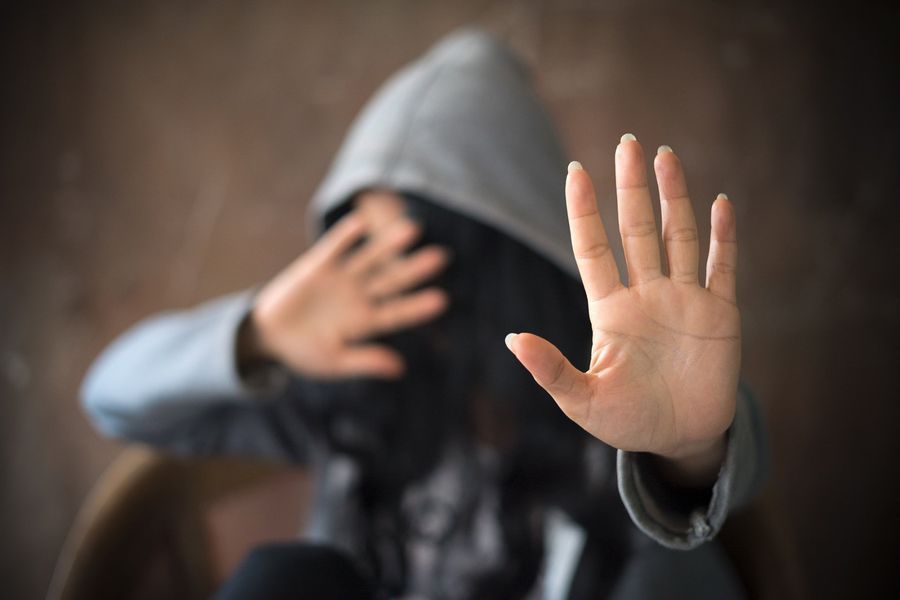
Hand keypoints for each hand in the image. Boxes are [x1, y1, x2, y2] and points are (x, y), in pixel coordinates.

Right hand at [242, 208, 449, 378]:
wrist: (269, 337)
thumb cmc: (305, 353)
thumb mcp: (334, 362)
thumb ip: (365, 361)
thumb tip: (399, 368)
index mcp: (365, 322)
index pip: (397, 312)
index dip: (417, 307)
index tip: (441, 300)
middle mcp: (358, 297)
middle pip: (391, 281)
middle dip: (413, 270)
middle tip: (441, 257)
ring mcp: (340, 280)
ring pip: (369, 259)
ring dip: (388, 245)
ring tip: (411, 230)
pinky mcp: (317, 267)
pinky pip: (334, 248)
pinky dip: (346, 236)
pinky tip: (361, 222)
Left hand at [506, 135, 739, 483]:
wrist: (679, 439)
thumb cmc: (627, 421)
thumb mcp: (583, 401)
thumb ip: (551, 371)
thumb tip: (512, 339)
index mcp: (609, 310)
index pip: (593, 248)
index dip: (584, 211)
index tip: (575, 171)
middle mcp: (645, 294)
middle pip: (636, 229)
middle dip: (632, 187)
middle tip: (627, 143)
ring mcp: (684, 299)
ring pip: (677, 236)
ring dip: (674, 198)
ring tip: (666, 156)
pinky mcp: (719, 313)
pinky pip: (722, 266)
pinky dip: (723, 236)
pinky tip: (720, 203)